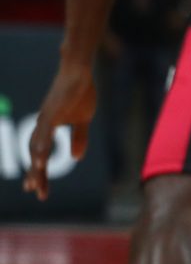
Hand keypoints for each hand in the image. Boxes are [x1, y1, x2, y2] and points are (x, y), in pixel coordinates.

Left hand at [23, 61, 95, 200]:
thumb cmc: (80, 92)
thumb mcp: (83, 119)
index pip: (40, 154)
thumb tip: (76, 158)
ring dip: (36, 164)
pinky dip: (41, 145)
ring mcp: (46, 118)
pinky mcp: (52, 110)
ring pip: (36, 145)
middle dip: (36, 174)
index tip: (39, 191)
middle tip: (36, 192)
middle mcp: (42, 125)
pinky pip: (44, 131)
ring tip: (34, 182)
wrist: (79, 70)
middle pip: (34, 154)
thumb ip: (79, 138)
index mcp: (48, 128)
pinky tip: (40, 158)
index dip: (39, 172)